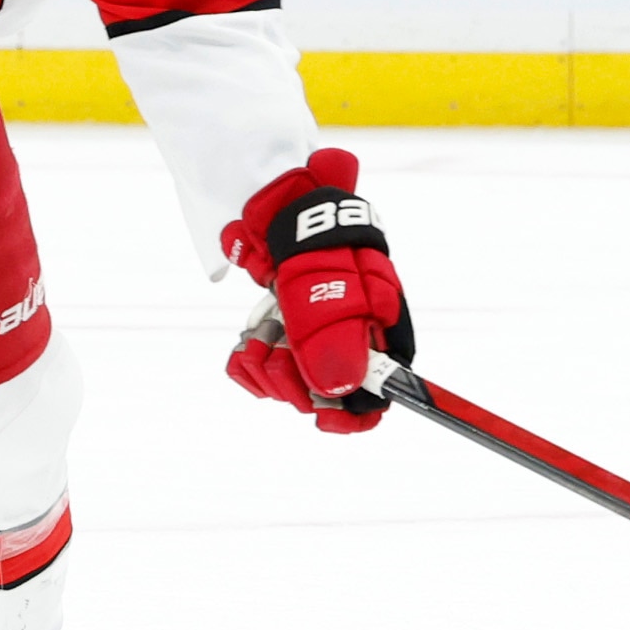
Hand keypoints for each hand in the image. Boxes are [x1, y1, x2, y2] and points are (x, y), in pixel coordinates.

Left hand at [220, 148, 410, 432]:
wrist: (281, 212)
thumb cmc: (317, 251)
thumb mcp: (328, 299)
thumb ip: (336, 348)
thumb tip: (339, 395)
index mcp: (379, 336)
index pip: (379, 395)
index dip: (354, 415)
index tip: (324, 418)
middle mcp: (351, 340)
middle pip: (328, 395)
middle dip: (296, 383)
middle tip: (280, 355)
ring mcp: (315, 336)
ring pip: (291, 383)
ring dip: (268, 366)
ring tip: (261, 337)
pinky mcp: (283, 331)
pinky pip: (264, 368)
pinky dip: (251, 359)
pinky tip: (249, 342)